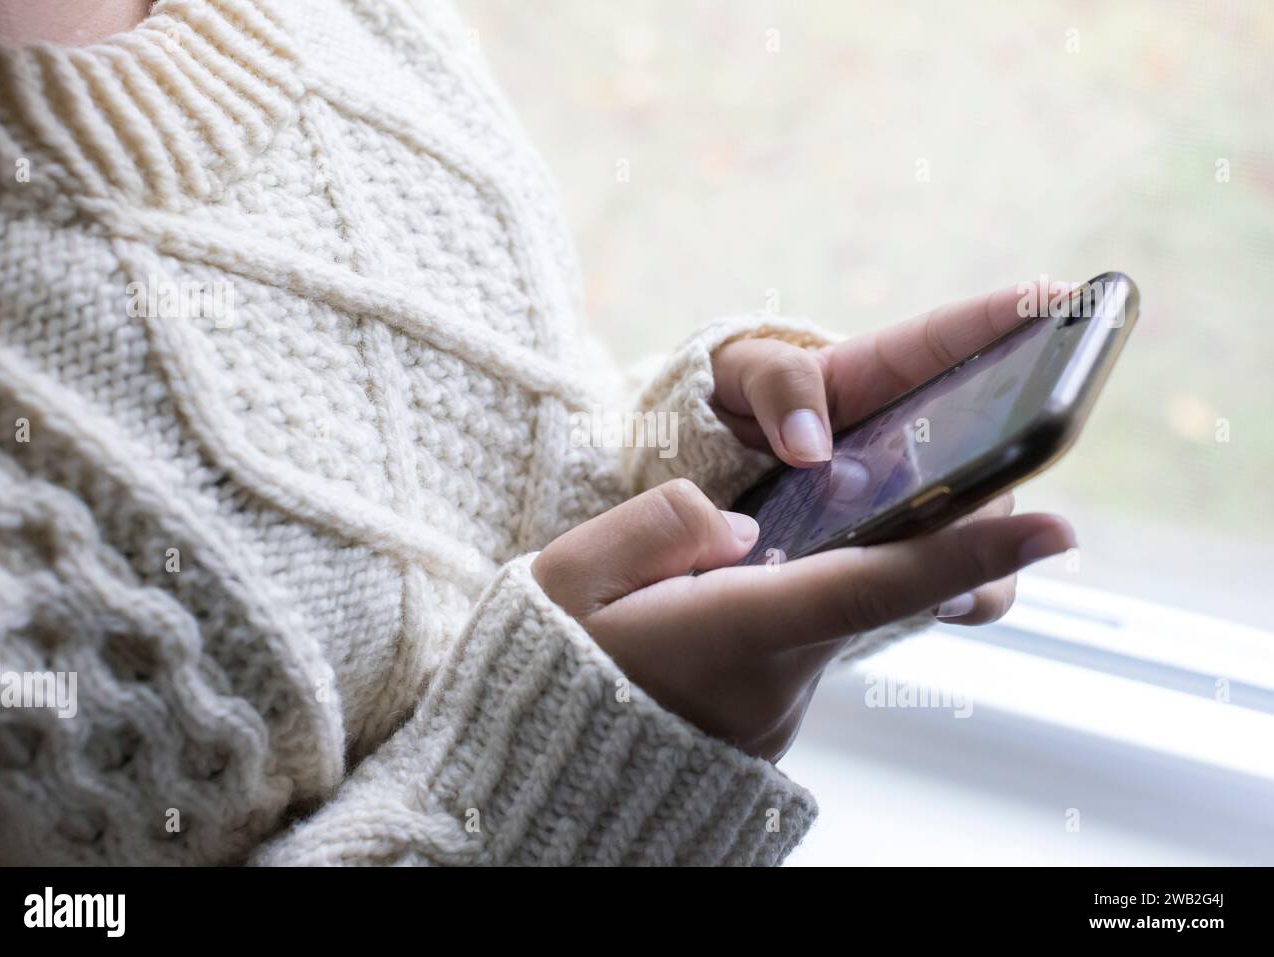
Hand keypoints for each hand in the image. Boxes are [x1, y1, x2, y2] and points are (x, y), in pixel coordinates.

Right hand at [531, 478, 1072, 761]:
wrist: (547, 766)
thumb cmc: (552, 666)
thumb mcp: (567, 580)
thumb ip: (654, 528)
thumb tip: (736, 524)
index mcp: (733, 628)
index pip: (869, 585)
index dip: (965, 552)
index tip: (1053, 526)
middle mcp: (778, 671)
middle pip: (878, 587)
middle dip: (927, 531)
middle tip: (961, 462)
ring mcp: (782, 698)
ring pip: (838, 607)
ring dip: (839, 561)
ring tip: (793, 523)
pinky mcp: (774, 704)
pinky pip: (808, 631)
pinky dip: (803, 595)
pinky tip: (743, 586)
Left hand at [711, 280, 1072, 624]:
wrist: (717, 493)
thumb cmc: (733, 409)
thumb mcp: (739, 377)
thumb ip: (777, 387)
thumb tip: (812, 446)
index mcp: (882, 373)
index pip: (951, 336)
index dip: (1009, 314)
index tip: (1060, 293)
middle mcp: (923, 435)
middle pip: (993, 437)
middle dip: (1017, 442)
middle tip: (1034, 441)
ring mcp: (925, 497)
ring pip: (988, 514)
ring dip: (990, 533)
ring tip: (970, 552)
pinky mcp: (910, 555)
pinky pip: (961, 577)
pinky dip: (965, 590)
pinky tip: (944, 602)